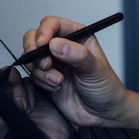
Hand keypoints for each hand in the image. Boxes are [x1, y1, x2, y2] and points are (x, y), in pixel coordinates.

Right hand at [22, 16, 138, 127]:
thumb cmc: (107, 88)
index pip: (53, 24)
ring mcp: (53, 63)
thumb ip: (78, 55)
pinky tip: (56, 88)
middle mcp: (63, 47)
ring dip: (40, 70)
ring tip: (58, 82)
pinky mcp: (45, 78)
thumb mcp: (96, 70)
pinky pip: (32, 74)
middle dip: (35, 51)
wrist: (104, 114)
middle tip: (45, 65)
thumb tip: (56, 44)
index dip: (44, 31)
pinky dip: (40, 81)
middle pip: (35, 37)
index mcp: (78, 37)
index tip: (42, 44)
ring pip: (31, 57)